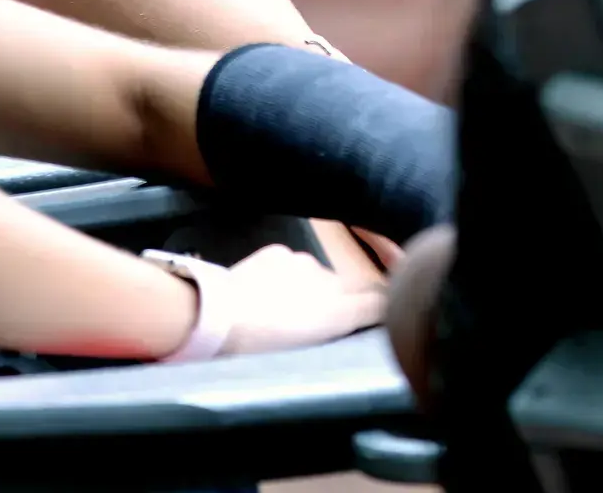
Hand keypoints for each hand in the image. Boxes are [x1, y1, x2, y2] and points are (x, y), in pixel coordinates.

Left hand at [194, 242, 386, 358]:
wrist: (215, 319)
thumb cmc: (260, 351)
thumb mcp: (307, 351)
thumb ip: (337, 330)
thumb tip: (357, 321)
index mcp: (340, 311)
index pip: (379, 301)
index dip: (385, 307)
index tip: (387, 313)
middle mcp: (329, 280)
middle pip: (352, 287)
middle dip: (348, 301)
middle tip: (329, 322)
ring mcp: (303, 262)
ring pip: (320, 276)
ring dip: (313, 290)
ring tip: (288, 312)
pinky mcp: (279, 251)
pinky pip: (293, 265)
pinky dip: (288, 277)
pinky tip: (268, 293)